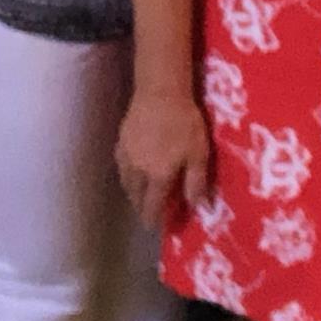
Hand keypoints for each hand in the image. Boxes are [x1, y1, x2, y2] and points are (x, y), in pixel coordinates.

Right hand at [115, 88, 212, 229]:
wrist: (160, 93)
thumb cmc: (184, 123)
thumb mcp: (198, 153)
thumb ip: (196, 183)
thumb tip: (200, 208)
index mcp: (158, 176)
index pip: (153, 206)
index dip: (154, 219)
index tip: (155, 228)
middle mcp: (138, 171)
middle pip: (136, 197)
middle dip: (142, 208)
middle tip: (147, 214)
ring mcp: (126, 157)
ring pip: (126, 184)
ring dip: (133, 194)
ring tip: (139, 197)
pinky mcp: (121, 142)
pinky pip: (121, 167)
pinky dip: (126, 176)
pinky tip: (130, 173)